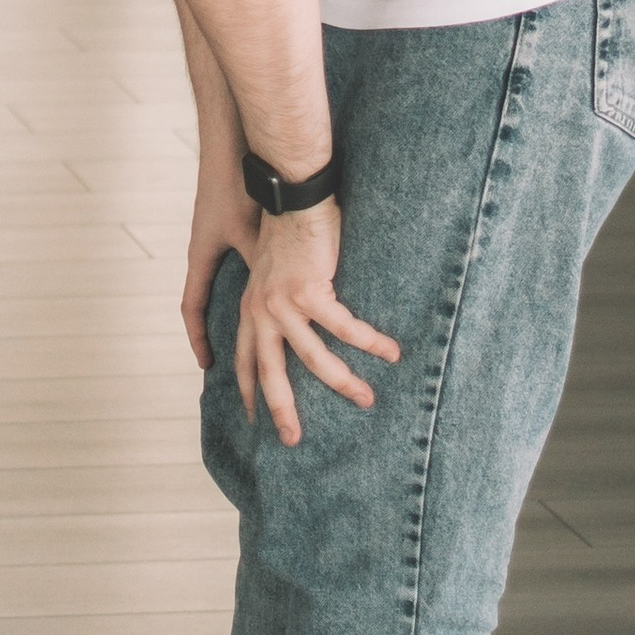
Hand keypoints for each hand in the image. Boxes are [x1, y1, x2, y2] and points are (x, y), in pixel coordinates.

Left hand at [182, 179, 400, 447]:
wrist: (291, 194)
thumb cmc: (286, 226)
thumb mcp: (269, 268)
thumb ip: (274, 296)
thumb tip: (292, 316)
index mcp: (250, 306)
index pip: (245, 358)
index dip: (248, 390)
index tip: (254, 418)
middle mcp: (261, 310)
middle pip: (271, 373)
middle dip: (282, 410)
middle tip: (292, 440)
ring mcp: (284, 303)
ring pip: (314, 359)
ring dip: (343, 382)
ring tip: (366, 400)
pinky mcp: (311, 291)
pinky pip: (345, 328)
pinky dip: (369, 342)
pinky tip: (390, 353)